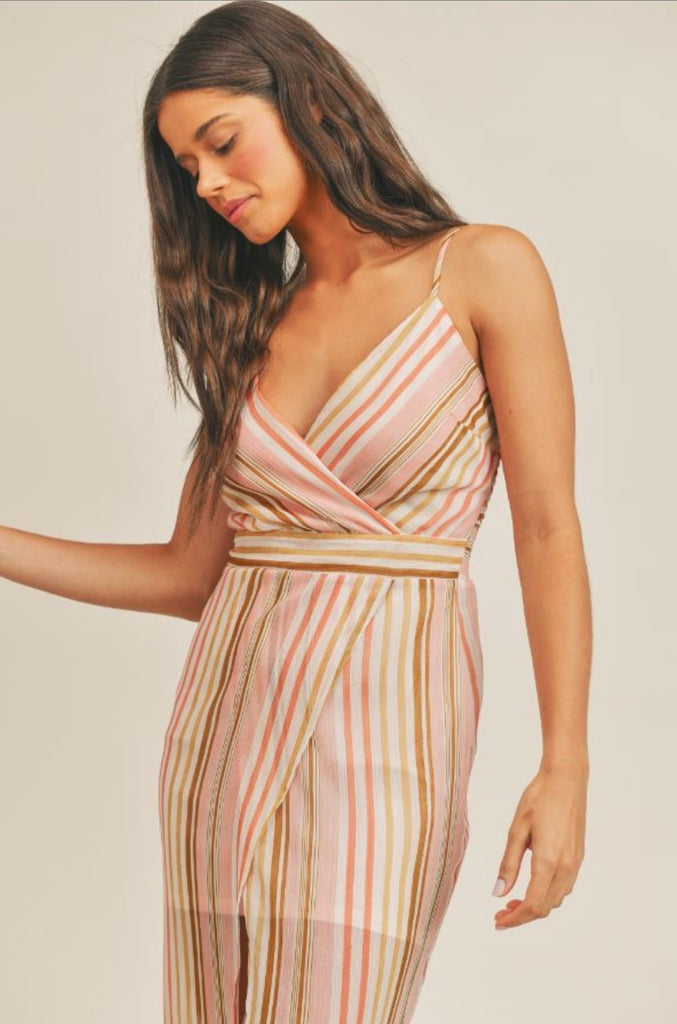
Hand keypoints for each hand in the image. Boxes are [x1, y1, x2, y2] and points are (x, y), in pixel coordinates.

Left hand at [492, 761, 587, 929]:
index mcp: (548, 862)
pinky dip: (546, 895)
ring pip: (555, 900)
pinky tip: (531, 885)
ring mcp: (575, 863)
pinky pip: (564, 888)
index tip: (497, 922)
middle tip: (499, 914)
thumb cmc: (539, 798)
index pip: (532, 905)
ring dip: (535, 907)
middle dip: (521, 917)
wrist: (567, 779)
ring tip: (512, 901)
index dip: (514, 919)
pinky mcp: (578, 857)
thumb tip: (498, 893)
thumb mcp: (517, 829)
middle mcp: (566, 867)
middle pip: (544, 908)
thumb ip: (508, 864)